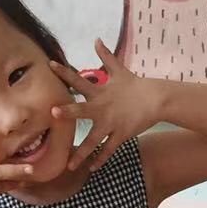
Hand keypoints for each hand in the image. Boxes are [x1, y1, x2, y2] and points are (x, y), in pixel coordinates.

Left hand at [51, 40, 159, 172]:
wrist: (156, 99)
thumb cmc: (135, 85)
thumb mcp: (119, 70)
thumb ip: (105, 56)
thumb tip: (97, 39)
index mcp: (100, 92)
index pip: (78, 80)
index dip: (64, 72)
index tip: (49, 64)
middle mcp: (103, 108)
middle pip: (83, 110)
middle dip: (69, 112)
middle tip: (53, 113)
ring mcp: (112, 123)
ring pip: (94, 140)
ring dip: (81, 152)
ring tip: (69, 165)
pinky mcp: (121, 134)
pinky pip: (109, 149)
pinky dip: (100, 159)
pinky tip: (91, 169)